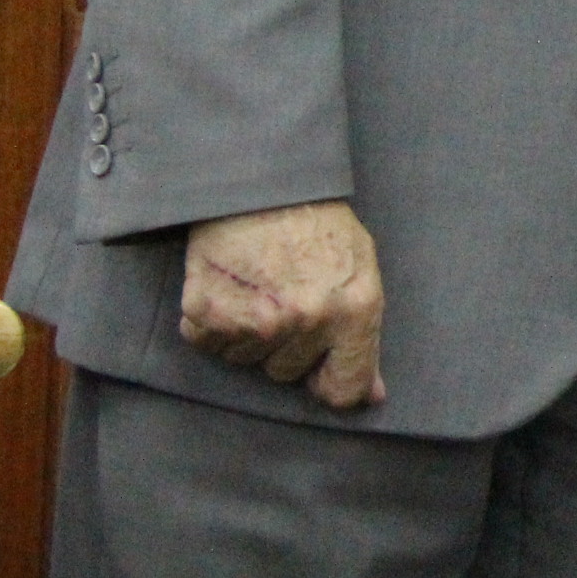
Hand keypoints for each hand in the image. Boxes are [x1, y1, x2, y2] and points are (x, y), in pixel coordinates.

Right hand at [179, 199, 385, 408]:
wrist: (261, 181)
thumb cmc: (317, 222)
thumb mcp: (360, 267)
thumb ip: (363, 334)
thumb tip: (370, 396)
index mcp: (354, 310)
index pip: (344, 390)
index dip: (330, 383)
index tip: (321, 371)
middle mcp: (306, 320)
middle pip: (285, 374)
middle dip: (286, 344)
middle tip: (285, 294)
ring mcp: (255, 319)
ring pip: (244, 361)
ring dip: (247, 334)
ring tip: (258, 284)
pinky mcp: (207, 312)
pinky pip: (207, 343)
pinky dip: (212, 322)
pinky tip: (229, 284)